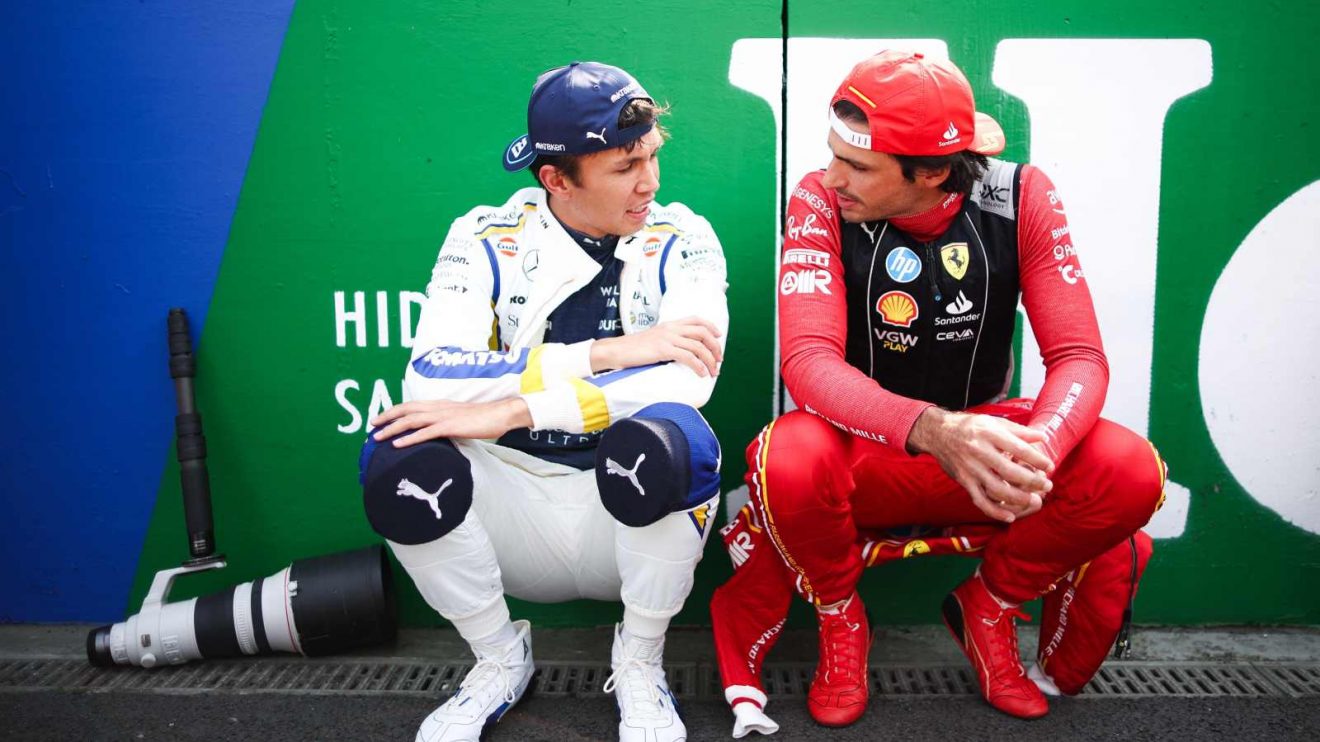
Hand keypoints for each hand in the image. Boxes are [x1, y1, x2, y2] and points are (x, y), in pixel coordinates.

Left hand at [370, 398, 531, 447]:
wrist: (501, 414)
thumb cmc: (484, 418)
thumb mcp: (461, 418)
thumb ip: (447, 423)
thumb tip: (437, 433)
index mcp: (440, 404)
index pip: (412, 405)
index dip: (394, 411)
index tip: (381, 418)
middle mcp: (438, 407)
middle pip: (406, 409)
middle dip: (387, 417)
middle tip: (372, 425)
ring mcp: (443, 416)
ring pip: (411, 420)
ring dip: (392, 428)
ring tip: (378, 437)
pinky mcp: (450, 426)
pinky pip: (425, 432)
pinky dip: (409, 438)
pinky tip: (398, 445)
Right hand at [590, 316, 723, 375]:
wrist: (616, 350)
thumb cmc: (633, 349)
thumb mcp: (654, 339)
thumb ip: (668, 341)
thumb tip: (682, 352)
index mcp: (669, 324)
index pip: (696, 319)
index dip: (711, 327)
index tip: (718, 337)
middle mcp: (671, 328)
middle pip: (702, 333)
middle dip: (715, 347)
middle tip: (719, 361)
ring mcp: (667, 338)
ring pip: (697, 346)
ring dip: (709, 360)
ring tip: (712, 372)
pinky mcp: (663, 349)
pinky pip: (687, 357)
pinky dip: (698, 366)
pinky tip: (701, 374)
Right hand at [906, 408, 1055, 522]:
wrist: (938, 433)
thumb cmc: (970, 426)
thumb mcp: (994, 422)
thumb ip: (1019, 431)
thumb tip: (1043, 438)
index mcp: (989, 434)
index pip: (1019, 449)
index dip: (1037, 459)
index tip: (1050, 466)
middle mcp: (979, 451)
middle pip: (1010, 471)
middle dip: (1033, 481)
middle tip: (1047, 486)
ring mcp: (970, 468)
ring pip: (997, 489)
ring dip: (1018, 498)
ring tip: (1033, 500)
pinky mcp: (964, 481)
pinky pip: (980, 500)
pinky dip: (995, 511)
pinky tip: (1009, 517)